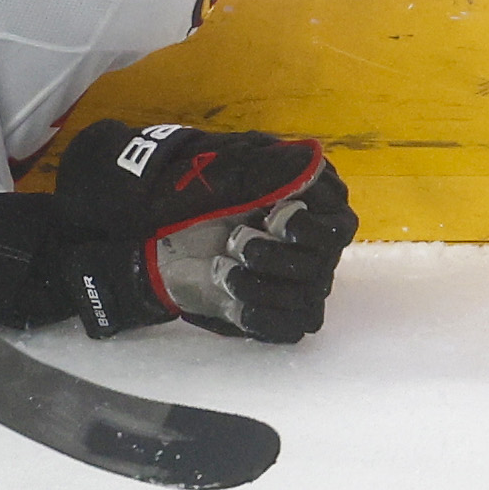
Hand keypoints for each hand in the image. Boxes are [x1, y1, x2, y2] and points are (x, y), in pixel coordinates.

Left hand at [40, 119, 360, 343]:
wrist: (150, 224)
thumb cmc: (188, 188)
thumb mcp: (220, 169)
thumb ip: (265, 168)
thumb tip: (307, 163)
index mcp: (305, 199)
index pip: (338, 220)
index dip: (313, 224)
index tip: (277, 218)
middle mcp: (307, 240)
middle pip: (325, 261)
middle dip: (281, 256)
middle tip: (238, 242)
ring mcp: (293, 278)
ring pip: (309, 296)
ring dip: (266, 286)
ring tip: (223, 270)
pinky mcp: (275, 309)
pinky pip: (290, 326)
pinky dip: (265, 317)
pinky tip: (235, 304)